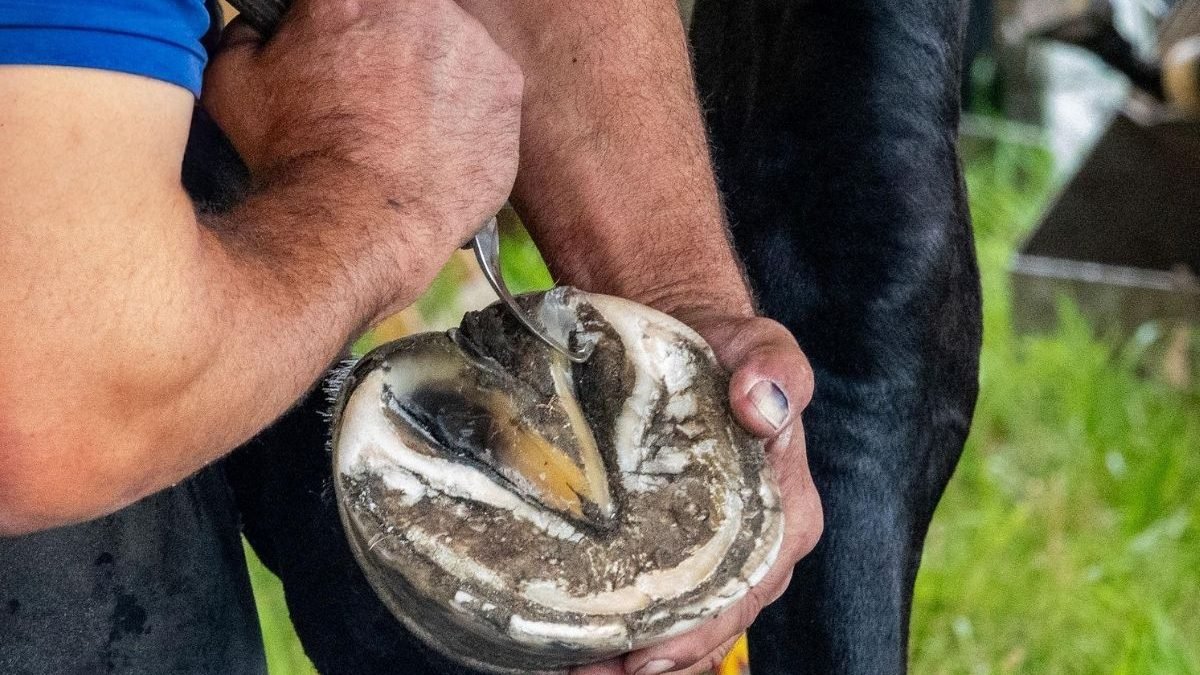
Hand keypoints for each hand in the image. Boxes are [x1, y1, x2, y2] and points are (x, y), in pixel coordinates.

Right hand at [202, 0, 522, 318]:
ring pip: (452, 48)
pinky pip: (487, 90)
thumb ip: (254, 33)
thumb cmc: (294, 154)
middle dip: (391, 46)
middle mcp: (421, 2)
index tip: (340, 53)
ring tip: (405, 128)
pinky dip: (468, 114)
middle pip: (408, 14)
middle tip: (373, 94)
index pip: (350, 3)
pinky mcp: (506, 87)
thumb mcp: (236, 79)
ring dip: (433, 76)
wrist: (358, 219)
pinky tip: (437, 146)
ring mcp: (472, 42)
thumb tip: (267, 26)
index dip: (341, 28)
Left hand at [573, 314, 821, 674]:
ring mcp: (714, 553)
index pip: (748, 592)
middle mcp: (755, 548)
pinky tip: (574, 644)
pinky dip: (620, 630)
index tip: (647, 658)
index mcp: (786, 515)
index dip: (702, 633)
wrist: (690, 334)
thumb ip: (774, 370)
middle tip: (590, 672)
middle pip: (711, 624)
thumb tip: (762, 405)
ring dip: (630, 655)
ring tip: (572, 668)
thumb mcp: (761, 346)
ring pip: (682, 624)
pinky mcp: (676, 546)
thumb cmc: (732, 349)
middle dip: (657, 659)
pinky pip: (656, 600)